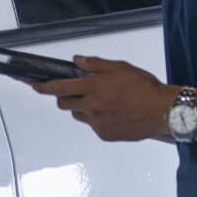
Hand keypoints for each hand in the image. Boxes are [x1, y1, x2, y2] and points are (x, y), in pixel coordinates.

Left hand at [34, 55, 172, 142]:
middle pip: (64, 103)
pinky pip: (92, 125)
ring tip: (103, 101)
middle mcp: (92, 107)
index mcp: (94, 87)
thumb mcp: (120, 67)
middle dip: (65, 96)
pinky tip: (113, 112)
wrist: (163, 111)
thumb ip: (95, 65)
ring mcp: (97, 123)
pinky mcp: (104, 134)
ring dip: (82, 107)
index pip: (59, 87)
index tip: (33, 85)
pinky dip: (97, 118)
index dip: (43, 86)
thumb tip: (76, 62)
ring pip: (78, 114)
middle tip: (79, 90)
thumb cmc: (144, 88)